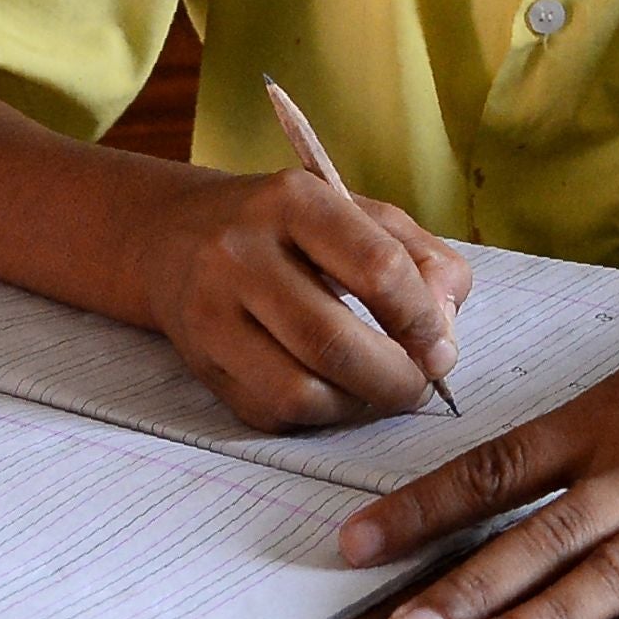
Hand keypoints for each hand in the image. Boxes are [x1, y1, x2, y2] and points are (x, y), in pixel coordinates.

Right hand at [127, 167, 472, 429]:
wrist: (176, 235)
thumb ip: (422, 261)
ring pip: (298, 391)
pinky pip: (270, 412)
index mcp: (294, 201)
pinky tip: (334, 392)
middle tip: (420, 385)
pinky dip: (318, 416)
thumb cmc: (292, 228)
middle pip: (332, 342)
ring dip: (356, 406)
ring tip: (378, 390)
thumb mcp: (360, 215)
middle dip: (395, 379)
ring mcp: (210, 312)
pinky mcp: (199, 364)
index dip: (422, 320)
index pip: (377, 268)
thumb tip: (443, 337)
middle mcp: (241, 253)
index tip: (441, 347)